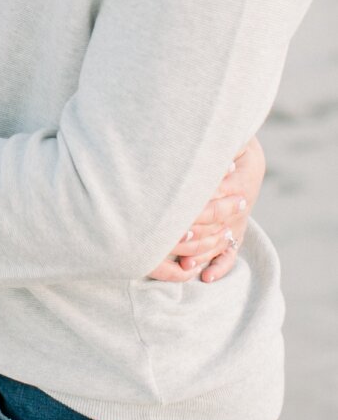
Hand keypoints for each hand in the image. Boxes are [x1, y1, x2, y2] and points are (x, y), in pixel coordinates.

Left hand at [148, 135, 264, 282]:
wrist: (248, 157)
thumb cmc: (231, 145)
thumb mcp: (229, 142)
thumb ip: (215, 148)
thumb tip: (199, 148)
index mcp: (238, 182)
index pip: (215, 196)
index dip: (196, 205)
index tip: (175, 212)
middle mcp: (239, 206)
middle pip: (215, 224)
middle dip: (193, 232)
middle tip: (170, 240)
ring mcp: (237, 222)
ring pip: (219, 242)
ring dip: (201, 253)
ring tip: (182, 264)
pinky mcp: (235, 232)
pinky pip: (230, 254)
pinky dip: (219, 266)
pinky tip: (206, 277)